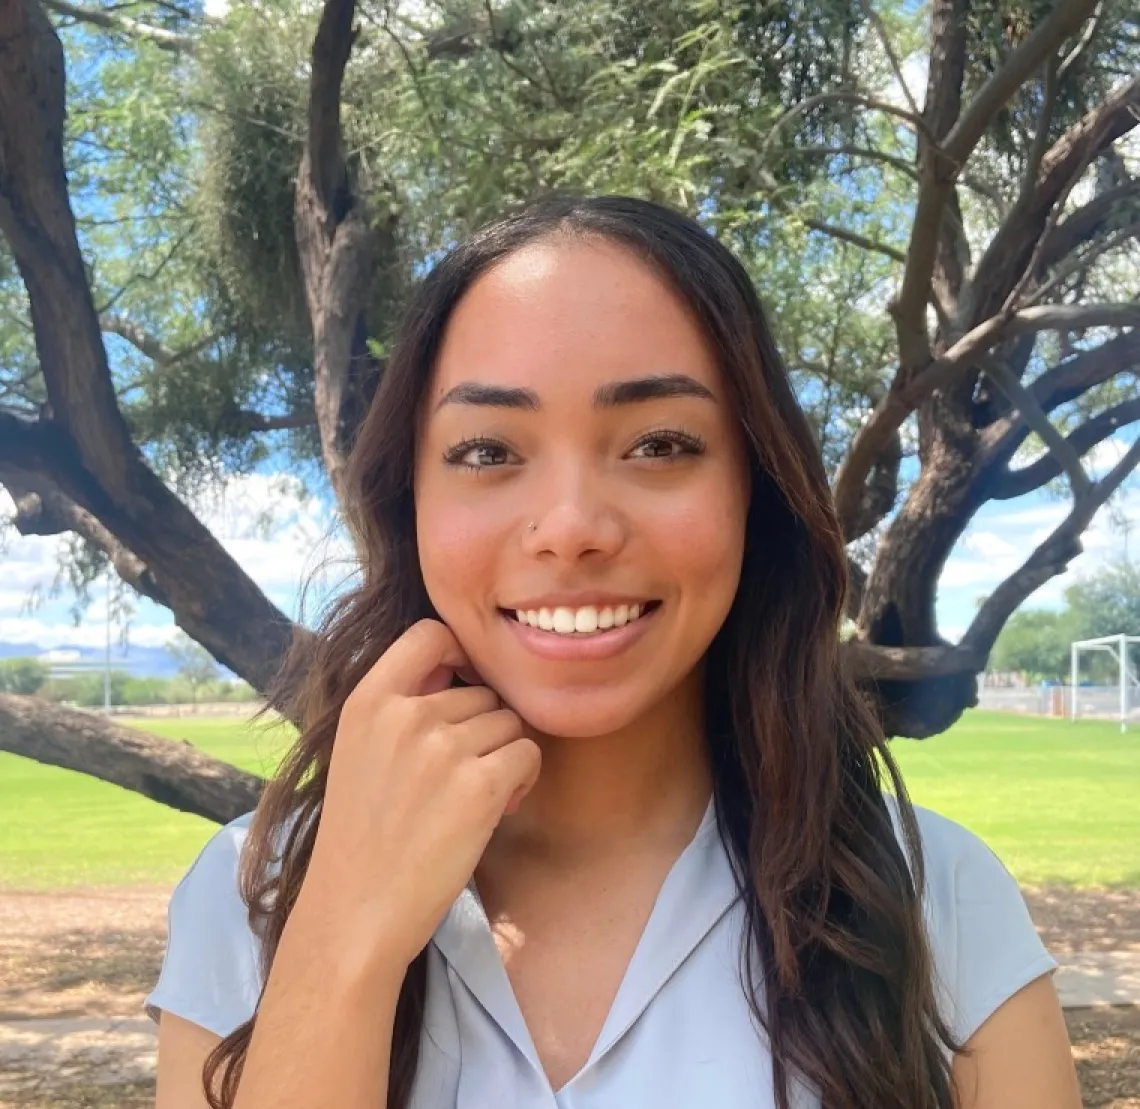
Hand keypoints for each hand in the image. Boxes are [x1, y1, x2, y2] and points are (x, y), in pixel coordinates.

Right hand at [296, 619, 541, 972]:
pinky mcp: (480, 786)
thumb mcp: (358, 750)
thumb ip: (400, 706)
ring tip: (473, 798)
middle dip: (483, 729)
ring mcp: (444, 748)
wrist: (355, 914)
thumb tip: (460, 671)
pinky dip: (522, 781)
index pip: (430, 633)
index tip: (462, 686)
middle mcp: (406, 715)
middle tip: (461, 778)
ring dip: (505, 757)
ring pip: (510, 724)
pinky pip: (529, 754)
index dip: (458, 654)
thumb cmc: (362, 836)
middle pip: (483, 692)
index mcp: (368, 701)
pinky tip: (496, 809)